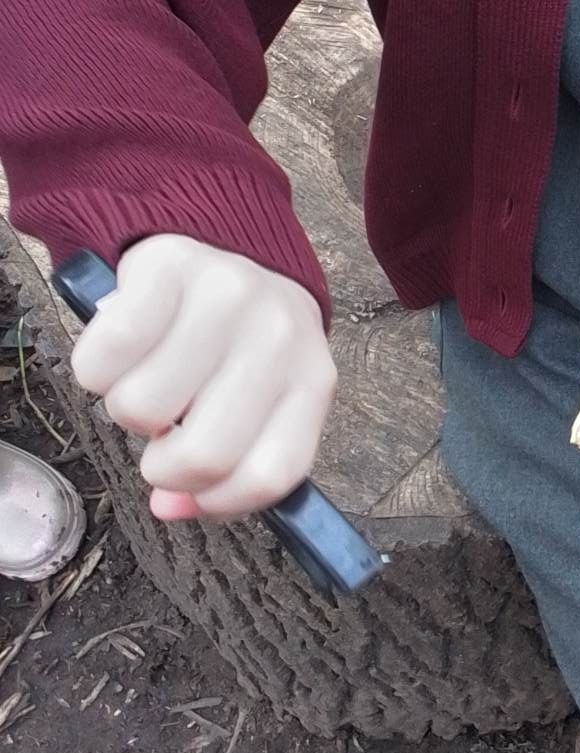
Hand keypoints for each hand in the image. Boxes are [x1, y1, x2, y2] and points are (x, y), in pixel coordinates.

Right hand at [69, 233, 336, 521]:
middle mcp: (278, 336)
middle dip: (164, 467)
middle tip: (159, 438)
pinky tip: (119, 354)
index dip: (219, 502)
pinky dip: (94, 370)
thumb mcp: (259, 398)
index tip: (191, 492)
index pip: (272, 473)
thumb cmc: (239, 342)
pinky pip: (104, 356)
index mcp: (311, 380)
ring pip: (142, 409)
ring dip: (127, 411)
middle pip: (205, 454)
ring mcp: (227, 297)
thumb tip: (169, 509)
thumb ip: (231, 461)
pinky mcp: (169, 267)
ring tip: (146, 381)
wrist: (227, 243)